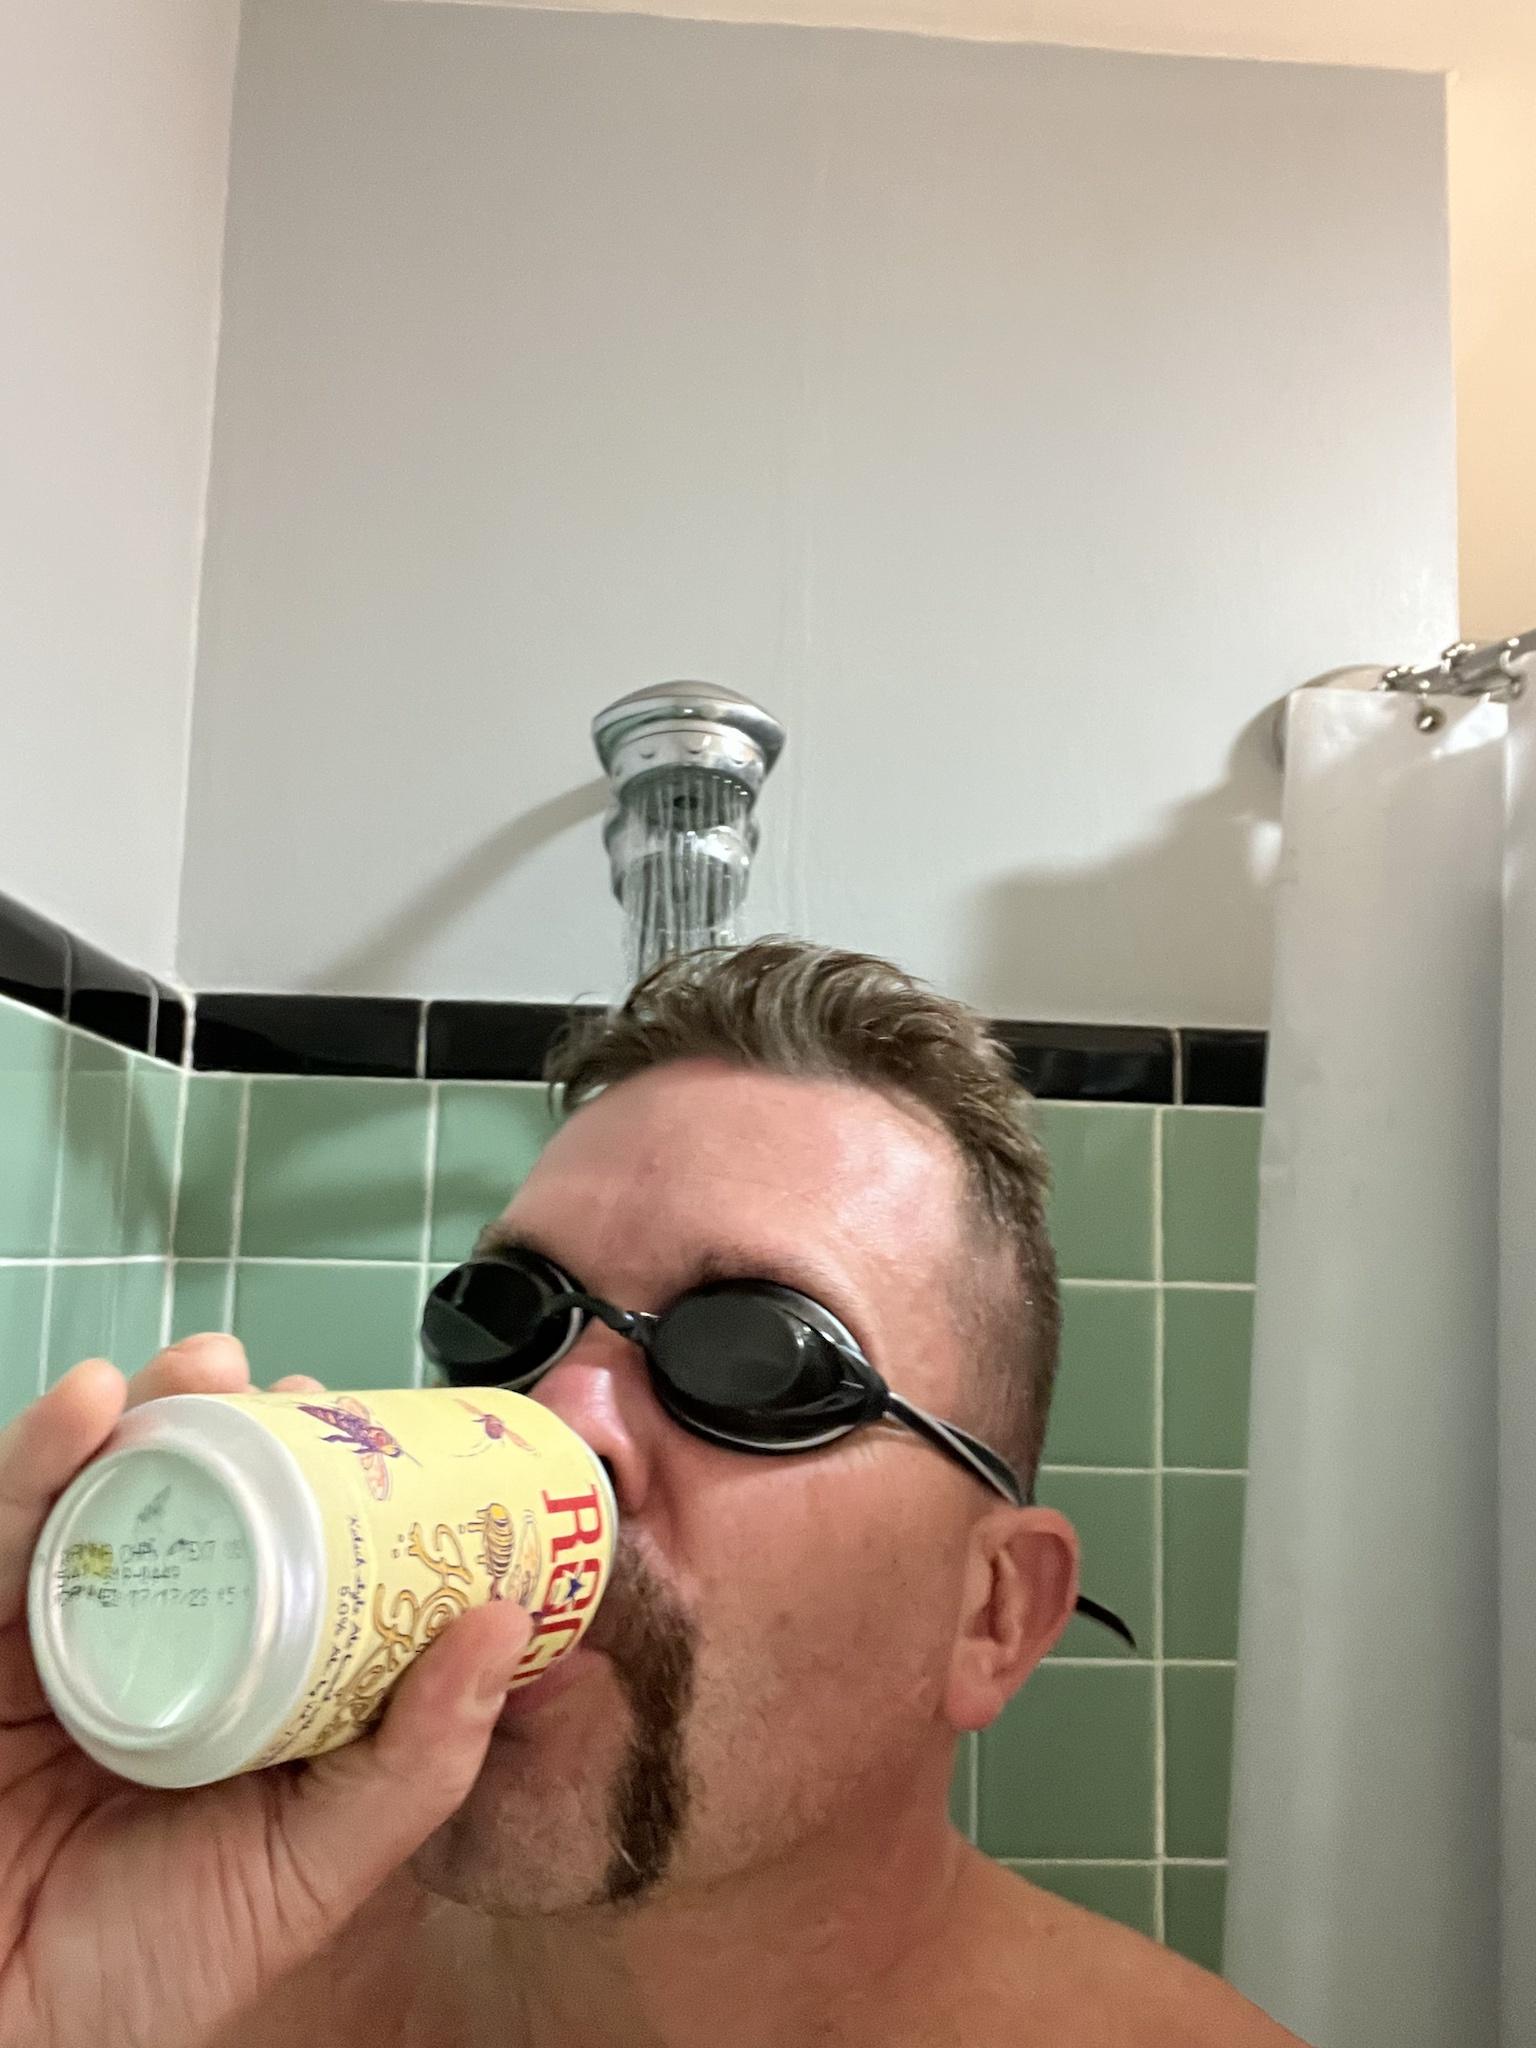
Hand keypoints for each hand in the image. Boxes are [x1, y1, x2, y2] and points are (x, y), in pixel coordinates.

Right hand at [0, 1338, 531, 2047]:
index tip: (381, 1423)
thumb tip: (510, 1624)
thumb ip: (412, 1766)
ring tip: (200, 1368)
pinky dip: (38, 1455)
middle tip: (291, 1384)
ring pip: (109, 1487)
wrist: (1, 2037)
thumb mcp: (310, 1871)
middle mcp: (162, 1636)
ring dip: (152, 1410)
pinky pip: (4, 1531)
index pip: (295, 1547)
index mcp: (247, 1676)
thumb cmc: (148, 1969)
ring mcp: (67, 1629)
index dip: (334, 1476)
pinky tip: (85, 1406)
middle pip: (202, 1499)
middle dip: (243, 1423)